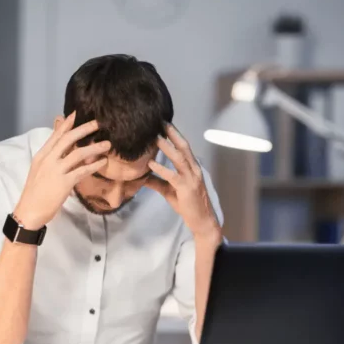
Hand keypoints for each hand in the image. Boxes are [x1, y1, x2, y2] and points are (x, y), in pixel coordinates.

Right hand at [13, 112, 110, 228]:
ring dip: (94, 147)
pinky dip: (94, 165)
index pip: (56, 135)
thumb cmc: (35, 192)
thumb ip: (52, 157)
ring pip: (78, 153)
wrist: (29, 211)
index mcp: (42, 156)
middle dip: (84, 129)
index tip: (77, 113)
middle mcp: (48, 160)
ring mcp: (56, 171)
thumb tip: (62, 148)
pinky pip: (82, 171)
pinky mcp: (64, 183)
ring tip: (107, 144)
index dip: (67, 124)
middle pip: (68, 139)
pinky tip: (103, 162)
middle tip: (98, 123)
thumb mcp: (40, 170)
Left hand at [144, 124, 220, 241]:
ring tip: (155, 137)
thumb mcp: (170, 191)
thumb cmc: (188, 205)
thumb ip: (158, 182)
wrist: (202, 221)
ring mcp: (192, 178)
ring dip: (167, 147)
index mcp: (192, 167)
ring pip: (179, 158)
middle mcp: (194, 169)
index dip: (174, 134)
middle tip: (160, 121)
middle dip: (173, 133)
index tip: (163, 123)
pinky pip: (173, 176)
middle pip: (184, 147)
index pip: (184, 147)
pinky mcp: (186, 189)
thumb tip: (142, 175)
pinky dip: (162, 169)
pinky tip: (151, 164)